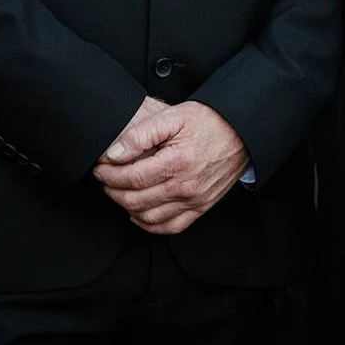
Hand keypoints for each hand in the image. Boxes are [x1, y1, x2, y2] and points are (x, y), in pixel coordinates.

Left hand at [92, 100, 250, 235]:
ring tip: (119, 193)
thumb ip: (141, 134)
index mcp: (176, 163)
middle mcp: (185, 187)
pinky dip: (150, 225)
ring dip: (127, 208)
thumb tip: (114, 154)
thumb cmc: (210, 121)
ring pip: (149, 217)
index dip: (110, 175)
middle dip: (113, 191)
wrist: (242, 131)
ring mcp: (194, 200)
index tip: (101, 168)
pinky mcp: (202, 207)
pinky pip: (171, 227)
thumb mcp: (174, 117)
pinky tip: (139, 213)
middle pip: (136, 200)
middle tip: (105, 180)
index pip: (131, 178)